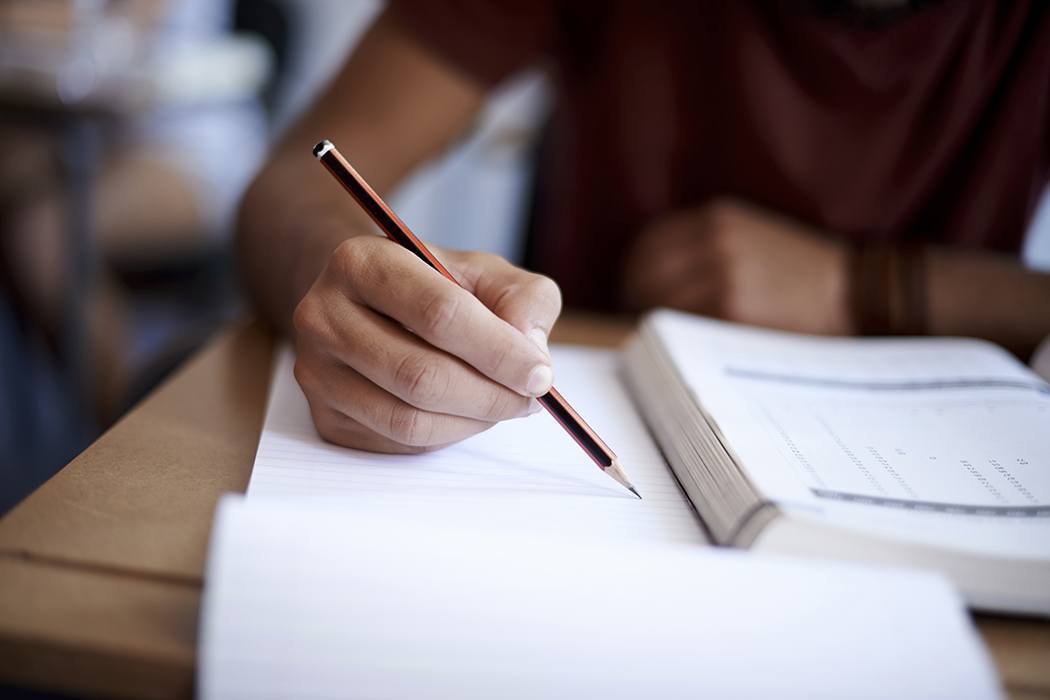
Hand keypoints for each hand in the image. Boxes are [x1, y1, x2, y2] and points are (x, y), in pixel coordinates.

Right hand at [292, 236, 560, 452]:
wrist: (372, 304)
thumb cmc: (435, 286)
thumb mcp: (486, 273)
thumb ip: (523, 299)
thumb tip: (531, 351)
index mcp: (361, 262)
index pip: (438, 313)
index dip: (498, 351)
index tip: (541, 374)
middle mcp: (323, 314)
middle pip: (421, 374)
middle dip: (491, 394)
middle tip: (532, 398)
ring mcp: (317, 370)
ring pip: (408, 419)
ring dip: (472, 421)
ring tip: (505, 404)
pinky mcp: (325, 416)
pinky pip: (398, 442)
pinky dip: (447, 434)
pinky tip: (466, 412)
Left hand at [623, 198, 851, 334]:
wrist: (855, 291)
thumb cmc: (802, 272)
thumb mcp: (752, 236)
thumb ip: (705, 246)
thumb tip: (649, 278)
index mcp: (717, 218)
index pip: (647, 244)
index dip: (633, 272)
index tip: (632, 292)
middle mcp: (715, 240)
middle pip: (644, 274)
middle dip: (636, 300)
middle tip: (639, 323)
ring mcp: (723, 274)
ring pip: (659, 302)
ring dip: (653, 322)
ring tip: (661, 338)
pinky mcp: (732, 309)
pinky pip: (684, 325)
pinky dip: (675, 337)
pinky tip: (683, 347)